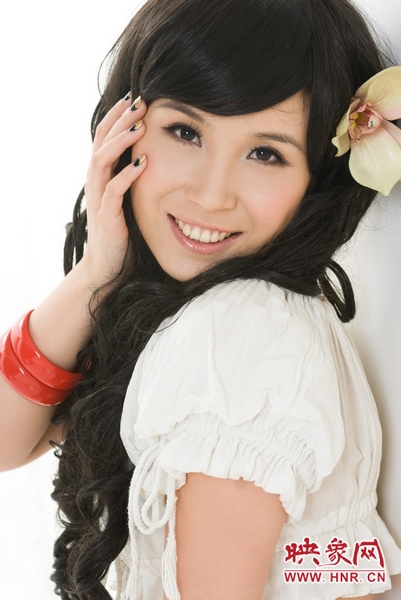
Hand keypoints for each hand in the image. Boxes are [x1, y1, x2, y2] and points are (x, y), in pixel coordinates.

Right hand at [82, 94, 146, 281]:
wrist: (108, 265)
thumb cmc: (122, 231)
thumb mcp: (128, 198)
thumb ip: (133, 176)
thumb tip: (154, 155)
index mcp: (101, 175)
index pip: (105, 137)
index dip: (117, 116)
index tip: (135, 97)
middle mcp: (96, 182)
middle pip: (102, 142)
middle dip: (120, 120)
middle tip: (139, 101)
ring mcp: (99, 198)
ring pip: (102, 161)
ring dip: (121, 141)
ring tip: (139, 126)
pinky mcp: (106, 217)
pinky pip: (113, 191)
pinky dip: (127, 175)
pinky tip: (142, 163)